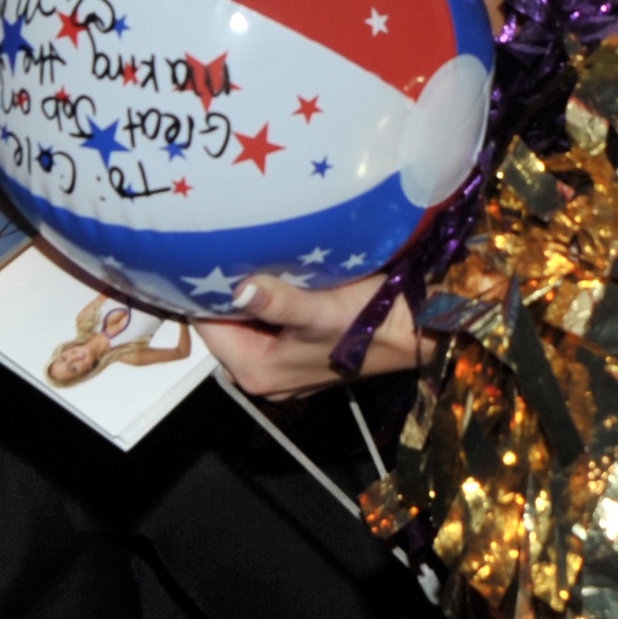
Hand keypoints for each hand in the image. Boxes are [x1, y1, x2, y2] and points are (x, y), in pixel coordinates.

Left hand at [199, 269, 420, 399]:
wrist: (419, 330)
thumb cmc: (372, 321)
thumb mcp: (321, 309)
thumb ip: (277, 302)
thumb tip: (237, 289)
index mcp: (257, 370)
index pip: (207, 326)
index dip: (200, 291)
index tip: (198, 252)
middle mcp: (263, 375)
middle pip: (223, 324)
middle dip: (221, 289)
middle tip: (220, 243)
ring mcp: (281, 366)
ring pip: (244, 321)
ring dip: (244, 292)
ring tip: (240, 248)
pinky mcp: (298, 353)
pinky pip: (266, 323)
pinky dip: (265, 298)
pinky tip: (269, 267)